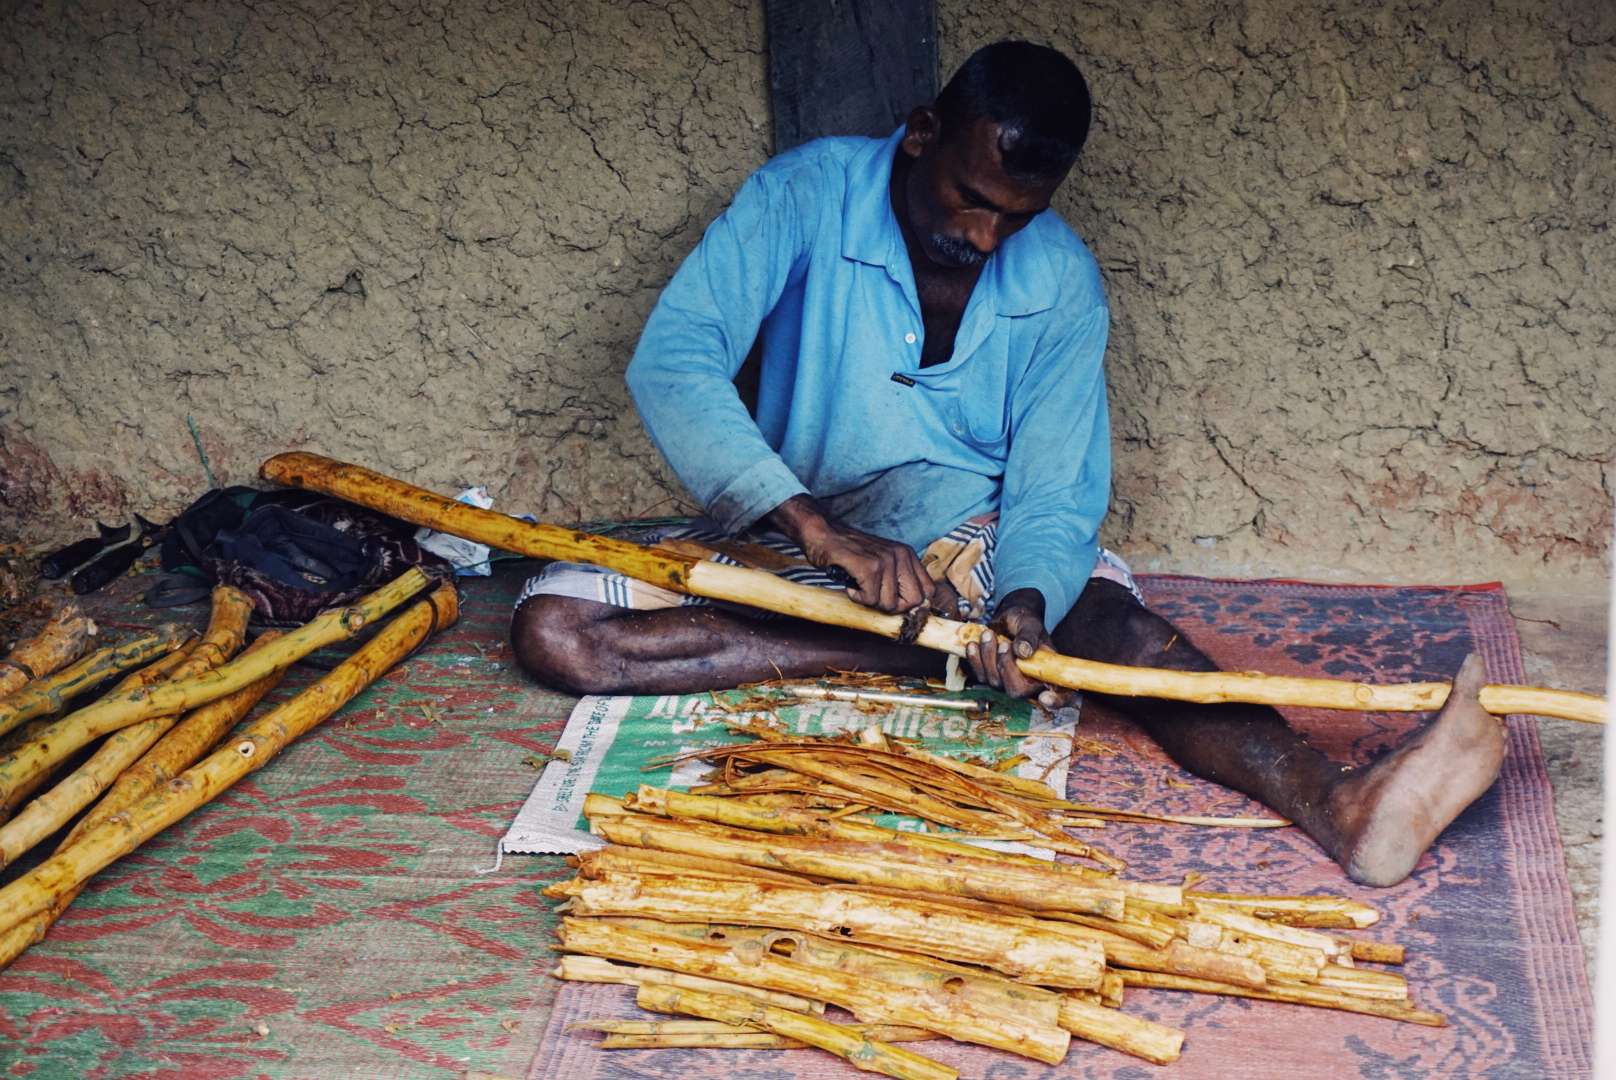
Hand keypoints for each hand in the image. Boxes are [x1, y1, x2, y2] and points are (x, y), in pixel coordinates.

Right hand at [767, 495, 933, 613]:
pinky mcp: (869, 567)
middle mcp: (901, 555)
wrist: (822, 534)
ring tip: (858, 584)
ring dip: (870, 601)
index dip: (912, 604)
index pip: (929, 590)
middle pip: (914, 601)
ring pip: (889, 604)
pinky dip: (857, 597)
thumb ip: (898, 578)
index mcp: (907, 554)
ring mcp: (886, 560)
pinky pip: (870, 599)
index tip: (894, 602)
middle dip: (892, 607)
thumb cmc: (848, 552)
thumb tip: (912, 607)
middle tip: (873, 596)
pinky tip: (850, 582)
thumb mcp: (882, 560)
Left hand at [965, 588, 1078, 709]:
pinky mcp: (991, 676)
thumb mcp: (1031, 623)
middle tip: (1004, 644)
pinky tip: (973, 644)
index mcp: (1049, 672)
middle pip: (1017, 691)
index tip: (1045, 697)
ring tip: (988, 634)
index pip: (1063, 695)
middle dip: (1006, 668)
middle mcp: (1030, 682)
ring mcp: (1008, 682)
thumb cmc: (1025, 622)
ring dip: (988, 658)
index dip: (1058, 701)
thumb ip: (1029, 636)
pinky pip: (980, 675)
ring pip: (995, 682)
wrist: (1008, 619)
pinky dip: (974, 660)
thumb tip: (1023, 652)